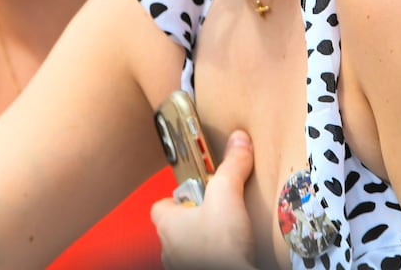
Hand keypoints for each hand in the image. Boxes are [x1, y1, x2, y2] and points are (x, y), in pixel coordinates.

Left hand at [151, 129, 257, 269]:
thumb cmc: (221, 248)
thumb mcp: (228, 197)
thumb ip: (231, 168)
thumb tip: (238, 143)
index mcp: (167, 224)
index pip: (161, 205)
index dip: (180, 197)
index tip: (199, 191)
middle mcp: (168, 247)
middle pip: (176, 224)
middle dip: (195, 217)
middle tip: (218, 211)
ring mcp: (181, 264)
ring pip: (188, 246)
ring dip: (203, 238)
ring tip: (227, 233)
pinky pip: (200, 260)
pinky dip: (212, 255)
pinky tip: (231, 253)